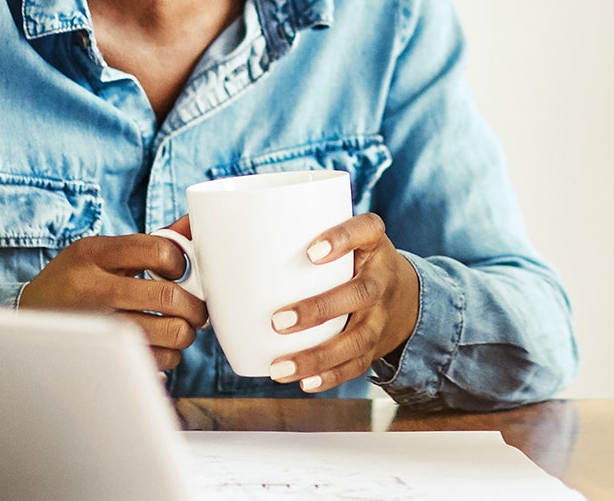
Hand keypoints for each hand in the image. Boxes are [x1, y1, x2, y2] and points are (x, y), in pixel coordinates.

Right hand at [18, 217, 206, 370]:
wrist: (26, 316)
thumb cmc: (77, 279)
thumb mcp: (103, 251)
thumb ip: (152, 241)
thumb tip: (195, 221)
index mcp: (94, 253)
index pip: (158, 250)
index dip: (180, 261)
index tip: (178, 271)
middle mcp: (93, 288)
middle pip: (168, 297)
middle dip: (194, 305)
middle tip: (193, 308)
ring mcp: (97, 325)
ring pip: (168, 333)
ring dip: (184, 332)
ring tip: (176, 326)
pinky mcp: (102, 356)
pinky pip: (159, 360)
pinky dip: (169, 354)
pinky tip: (157, 344)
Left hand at [264, 212, 418, 392]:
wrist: (400, 294)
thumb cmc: (348, 260)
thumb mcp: (337, 236)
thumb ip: (292, 236)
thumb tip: (213, 241)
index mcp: (372, 242)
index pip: (366, 230)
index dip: (342, 240)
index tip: (311, 253)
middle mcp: (382, 277)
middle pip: (361, 292)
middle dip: (320, 309)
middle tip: (277, 321)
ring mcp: (381, 314)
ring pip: (358, 337)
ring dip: (318, 355)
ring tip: (280, 367)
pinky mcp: (376, 344)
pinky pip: (357, 364)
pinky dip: (330, 376)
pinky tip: (303, 382)